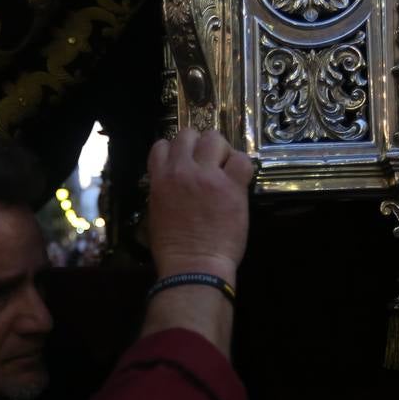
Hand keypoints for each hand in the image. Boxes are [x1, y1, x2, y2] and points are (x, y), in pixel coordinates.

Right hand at [146, 129, 254, 282]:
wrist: (194, 266)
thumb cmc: (172, 249)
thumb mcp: (156, 214)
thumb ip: (163, 191)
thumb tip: (173, 182)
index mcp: (160, 179)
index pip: (162, 145)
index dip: (175, 150)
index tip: (184, 162)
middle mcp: (182, 171)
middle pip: (189, 134)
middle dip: (198, 145)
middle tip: (207, 162)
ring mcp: (208, 177)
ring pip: (215, 139)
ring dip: (220, 150)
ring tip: (224, 168)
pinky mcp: (232, 187)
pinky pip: (242, 159)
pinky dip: (241, 165)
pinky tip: (238, 180)